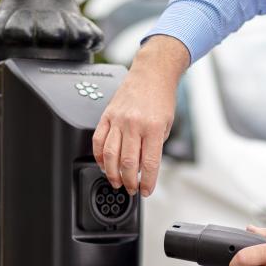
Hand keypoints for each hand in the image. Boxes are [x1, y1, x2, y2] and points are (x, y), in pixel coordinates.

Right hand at [92, 35, 189, 196]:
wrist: (151, 74)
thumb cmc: (161, 99)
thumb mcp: (167, 126)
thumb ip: (154, 147)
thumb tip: (143, 169)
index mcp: (154, 128)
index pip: (149, 164)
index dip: (146, 182)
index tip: (145, 191)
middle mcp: (135, 124)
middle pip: (127, 163)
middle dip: (129, 182)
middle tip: (131, 189)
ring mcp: (119, 120)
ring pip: (110, 155)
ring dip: (112, 173)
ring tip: (117, 182)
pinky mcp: (107, 115)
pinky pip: (98, 140)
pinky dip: (99, 156)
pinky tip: (103, 165)